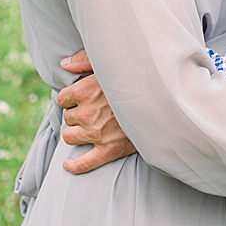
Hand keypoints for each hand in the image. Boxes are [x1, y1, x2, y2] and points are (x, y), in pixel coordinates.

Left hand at [56, 50, 137, 173]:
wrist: (163, 102)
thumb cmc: (136, 78)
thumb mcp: (109, 63)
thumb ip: (84, 60)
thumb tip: (64, 64)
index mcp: (83, 91)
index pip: (62, 98)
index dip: (72, 98)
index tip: (83, 98)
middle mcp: (87, 113)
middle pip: (67, 117)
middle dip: (76, 114)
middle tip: (93, 110)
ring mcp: (96, 134)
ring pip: (70, 137)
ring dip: (76, 132)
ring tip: (90, 126)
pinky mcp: (108, 150)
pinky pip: (83, 163)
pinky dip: (74, 165)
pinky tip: (68, 163)